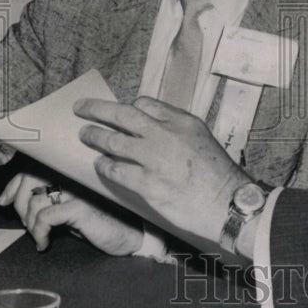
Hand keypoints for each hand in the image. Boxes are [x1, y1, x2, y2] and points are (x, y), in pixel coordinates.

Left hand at [0, 172, 145, 254]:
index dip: (13, 184)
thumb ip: (46, 200)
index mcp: (67, 174)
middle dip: (19, 207)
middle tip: (28, 226)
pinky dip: (39, 233)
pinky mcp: (81, 207)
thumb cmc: (97, 223)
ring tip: (41, 237)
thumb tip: (11, 200)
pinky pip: (45, 217)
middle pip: (29, 182)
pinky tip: (44, 244)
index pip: (32, 168)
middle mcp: (71, 177)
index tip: (4, 201)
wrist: (127, 236)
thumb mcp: (66, 210)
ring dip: (30, 225)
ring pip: (34, 201)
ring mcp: (76, 190)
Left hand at [75, 96, 248, 247]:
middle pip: (122, 115)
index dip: (127, 106)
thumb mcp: (202, 137)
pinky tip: (100, 165)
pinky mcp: (148, 185)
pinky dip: (105, 166)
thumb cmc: (217, 174)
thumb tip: (149, 125)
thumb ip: (175, 128)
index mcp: (182, 121)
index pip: (145, 103)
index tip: (118, 112)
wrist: (228, 204)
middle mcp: (166, 135)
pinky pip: (117, 171)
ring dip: (95, 137)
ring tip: (85, 135)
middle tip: (80, 108)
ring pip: (114, 142)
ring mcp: (155, 160)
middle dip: (96, 109)